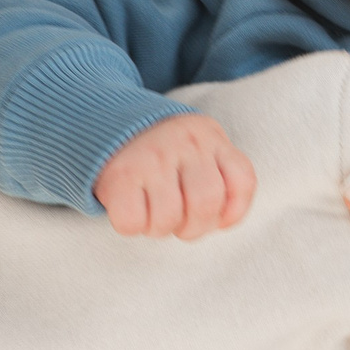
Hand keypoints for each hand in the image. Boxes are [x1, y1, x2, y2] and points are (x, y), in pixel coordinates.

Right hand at [91, 115, 255, 238]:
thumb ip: (218, 174)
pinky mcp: (120, 175)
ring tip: (152, 214)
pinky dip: (132, 226)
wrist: (106, 122)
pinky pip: (133, 221)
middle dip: (194, 228)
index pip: (242, 182)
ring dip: (160, 228)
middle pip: (206, 205)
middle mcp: (185, 142)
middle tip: (178, 222)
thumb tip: (223, 221)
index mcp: (210, 135)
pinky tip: (131, 210)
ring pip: (169, 218)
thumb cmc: (160, 150)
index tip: (216, 218)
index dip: (232, 212)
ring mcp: (152, 157)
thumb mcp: (197, 147)